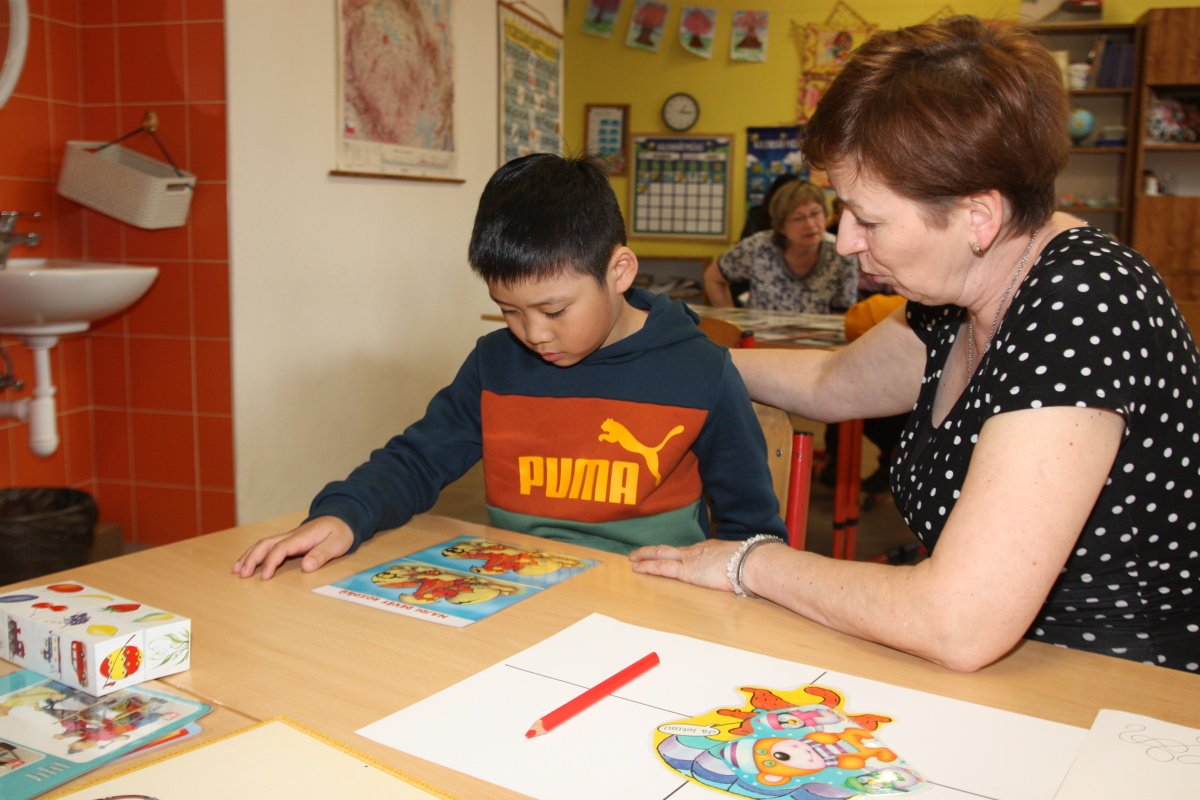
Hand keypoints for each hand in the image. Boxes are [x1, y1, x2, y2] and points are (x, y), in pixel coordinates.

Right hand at [231, 516, 353, 579]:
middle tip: (242, 575)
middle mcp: (291, 535)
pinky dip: (255, 554)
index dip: (271, 562)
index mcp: (302, 537)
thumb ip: (321, 554)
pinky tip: (247, 563)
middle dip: (252, 558)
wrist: (342, 518)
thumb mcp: (337, 544)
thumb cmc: (340, 532)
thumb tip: (306, 567)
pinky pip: (268, 546)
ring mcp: (288, 537)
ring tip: (236, 571)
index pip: (281, 548)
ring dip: (249, 556)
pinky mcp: (288, 541)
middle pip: (266, 544)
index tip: (264, 577)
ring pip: (263, 544)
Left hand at [629, 539, 741, 591]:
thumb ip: (736, 570)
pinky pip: (661, 567)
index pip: (690, 551)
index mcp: (712, 549)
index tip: (670, 554)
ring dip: (646, 556)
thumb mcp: (741, 565)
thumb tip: (744, 578)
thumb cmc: (753, 566)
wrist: (751, 563)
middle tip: (641, 552)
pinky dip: (648, 567)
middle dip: (655, 551)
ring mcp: (690, 559)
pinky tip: (637, 568)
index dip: (677, 553)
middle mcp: (698, 551)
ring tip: (633, 558)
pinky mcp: (686, 570)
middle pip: (671, 549)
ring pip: (662, 554)